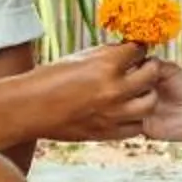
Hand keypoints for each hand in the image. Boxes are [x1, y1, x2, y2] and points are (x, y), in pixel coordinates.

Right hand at [35, 42, 159, 142]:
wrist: (30, 108)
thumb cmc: (50, 78)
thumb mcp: (79, 58)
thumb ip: (106, 54)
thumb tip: (126, 51)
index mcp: (106, 65)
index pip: (138, 50)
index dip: (139, 49)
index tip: (137, 51)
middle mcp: (114, 89)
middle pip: (151, 75)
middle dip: (150, 68)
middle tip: (144, 67)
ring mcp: (113, 114)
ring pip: (150, 103)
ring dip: (147, 94)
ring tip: (138, 91)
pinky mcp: (107, 133)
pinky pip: (136, 127)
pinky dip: (135, 118)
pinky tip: (126, 110)